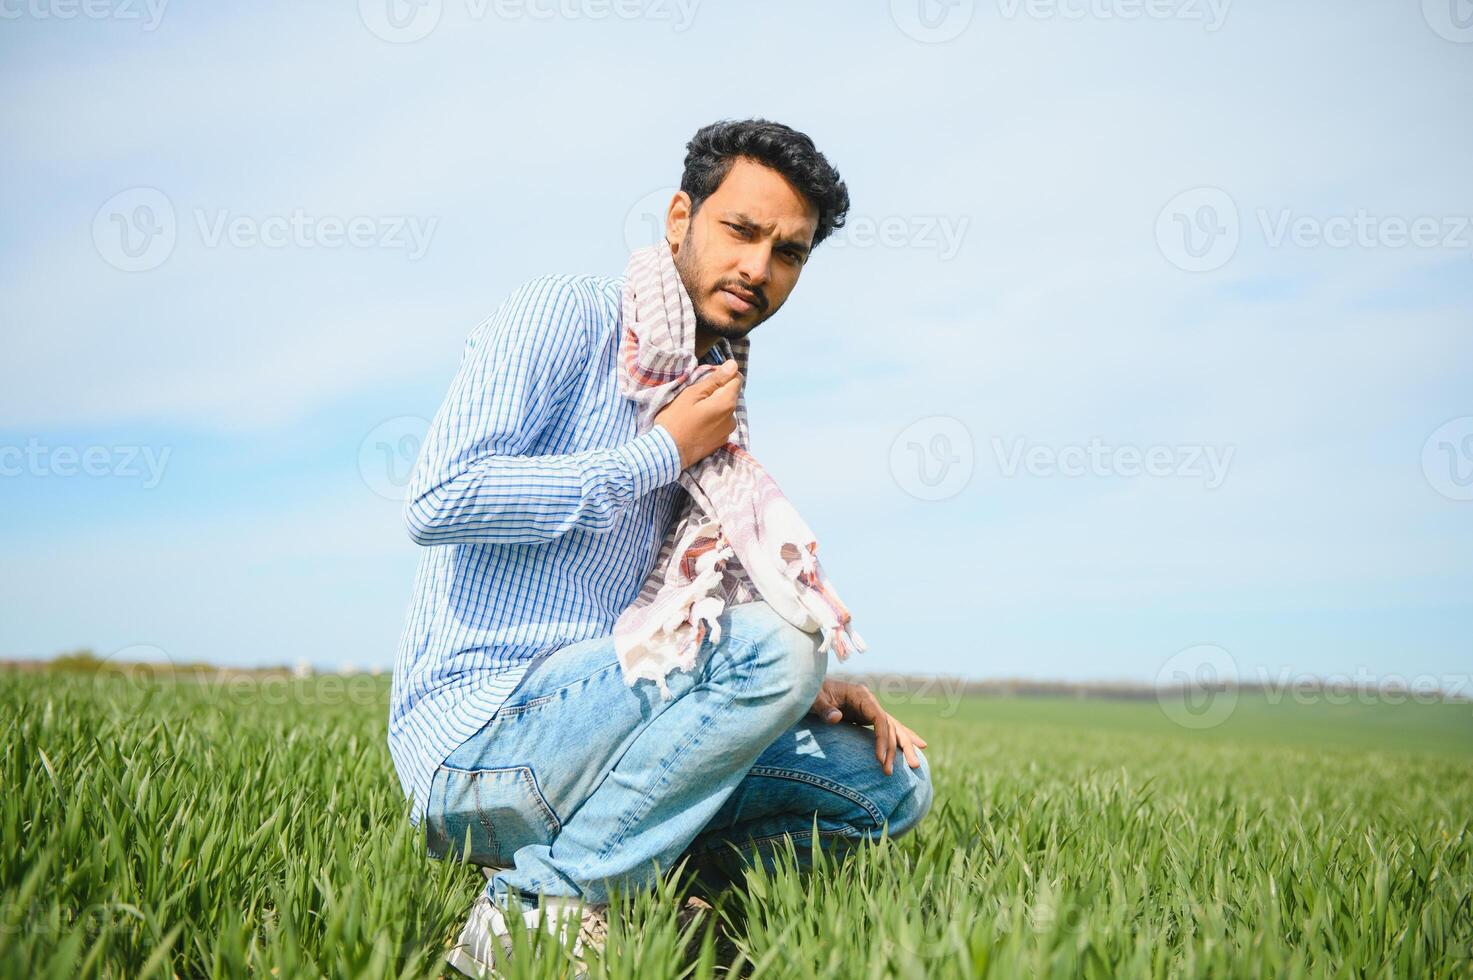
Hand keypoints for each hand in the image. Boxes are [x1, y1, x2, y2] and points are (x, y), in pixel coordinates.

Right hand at [654, 360, 742, 469]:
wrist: (667, 452)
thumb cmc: (676, 420)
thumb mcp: (692, 394)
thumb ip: (715, 380)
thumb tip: (733, 365)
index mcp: (727, 403)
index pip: (736, 378)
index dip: (722, 375)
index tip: (705, 381)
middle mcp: (732, 418)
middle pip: (730, 395)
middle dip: (716, 392)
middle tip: (695, 398)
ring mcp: (727, 432)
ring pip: (724, 409)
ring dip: (714, 406)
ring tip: (694, 413)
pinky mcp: (721, 442)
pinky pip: (720, 423)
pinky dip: (712, 420)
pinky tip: (696, 425)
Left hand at [808, 679, 927, 775]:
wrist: (807, 687)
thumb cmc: (810, 693)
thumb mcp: (814, 700)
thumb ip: (824, 709)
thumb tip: (837, 718)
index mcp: (860, 695)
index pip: (879, 718)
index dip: (882, 739)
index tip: (880, 759)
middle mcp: (869, 701)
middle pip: (890, 725)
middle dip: (897, 747)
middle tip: (902, 768)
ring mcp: (869, 708)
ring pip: (892, 728)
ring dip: (903, 746)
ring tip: (916, 765)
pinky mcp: (866, 716)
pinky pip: (886, 729)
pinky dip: (900, 738)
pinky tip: (916, 747)